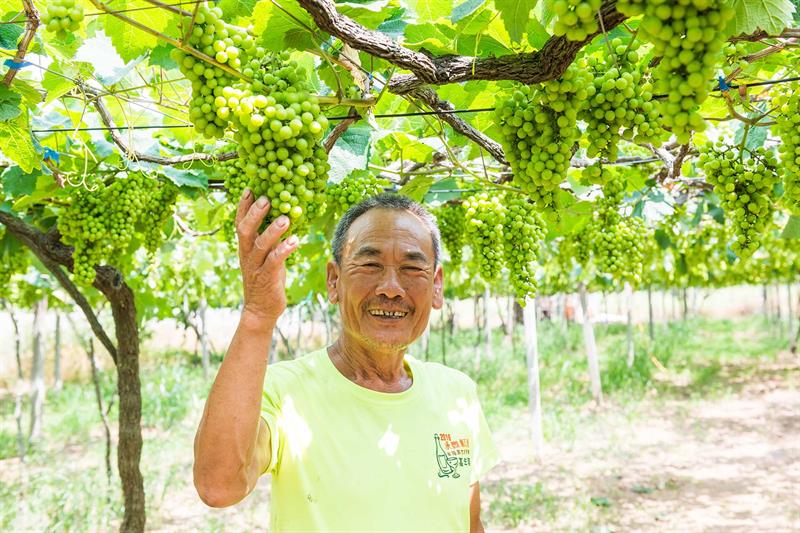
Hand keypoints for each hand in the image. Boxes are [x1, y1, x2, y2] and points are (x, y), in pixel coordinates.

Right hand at [235, 189, 297, 326]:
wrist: (260, 310)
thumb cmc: (266, 280)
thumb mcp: (266, 256)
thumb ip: (269, 239)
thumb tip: (282, 218)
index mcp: (245, 247)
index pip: (240, 223)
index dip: (243, 206)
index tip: (249, 188)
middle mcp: (247, 255)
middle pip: (245, 230)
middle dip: (254, 213)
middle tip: (266, 199)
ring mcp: (255, 266)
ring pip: (260, 245)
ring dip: (273, 231)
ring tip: (285, 218)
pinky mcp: (266, 278)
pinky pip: (274, 261)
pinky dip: (284, 250)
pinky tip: (295, 241)